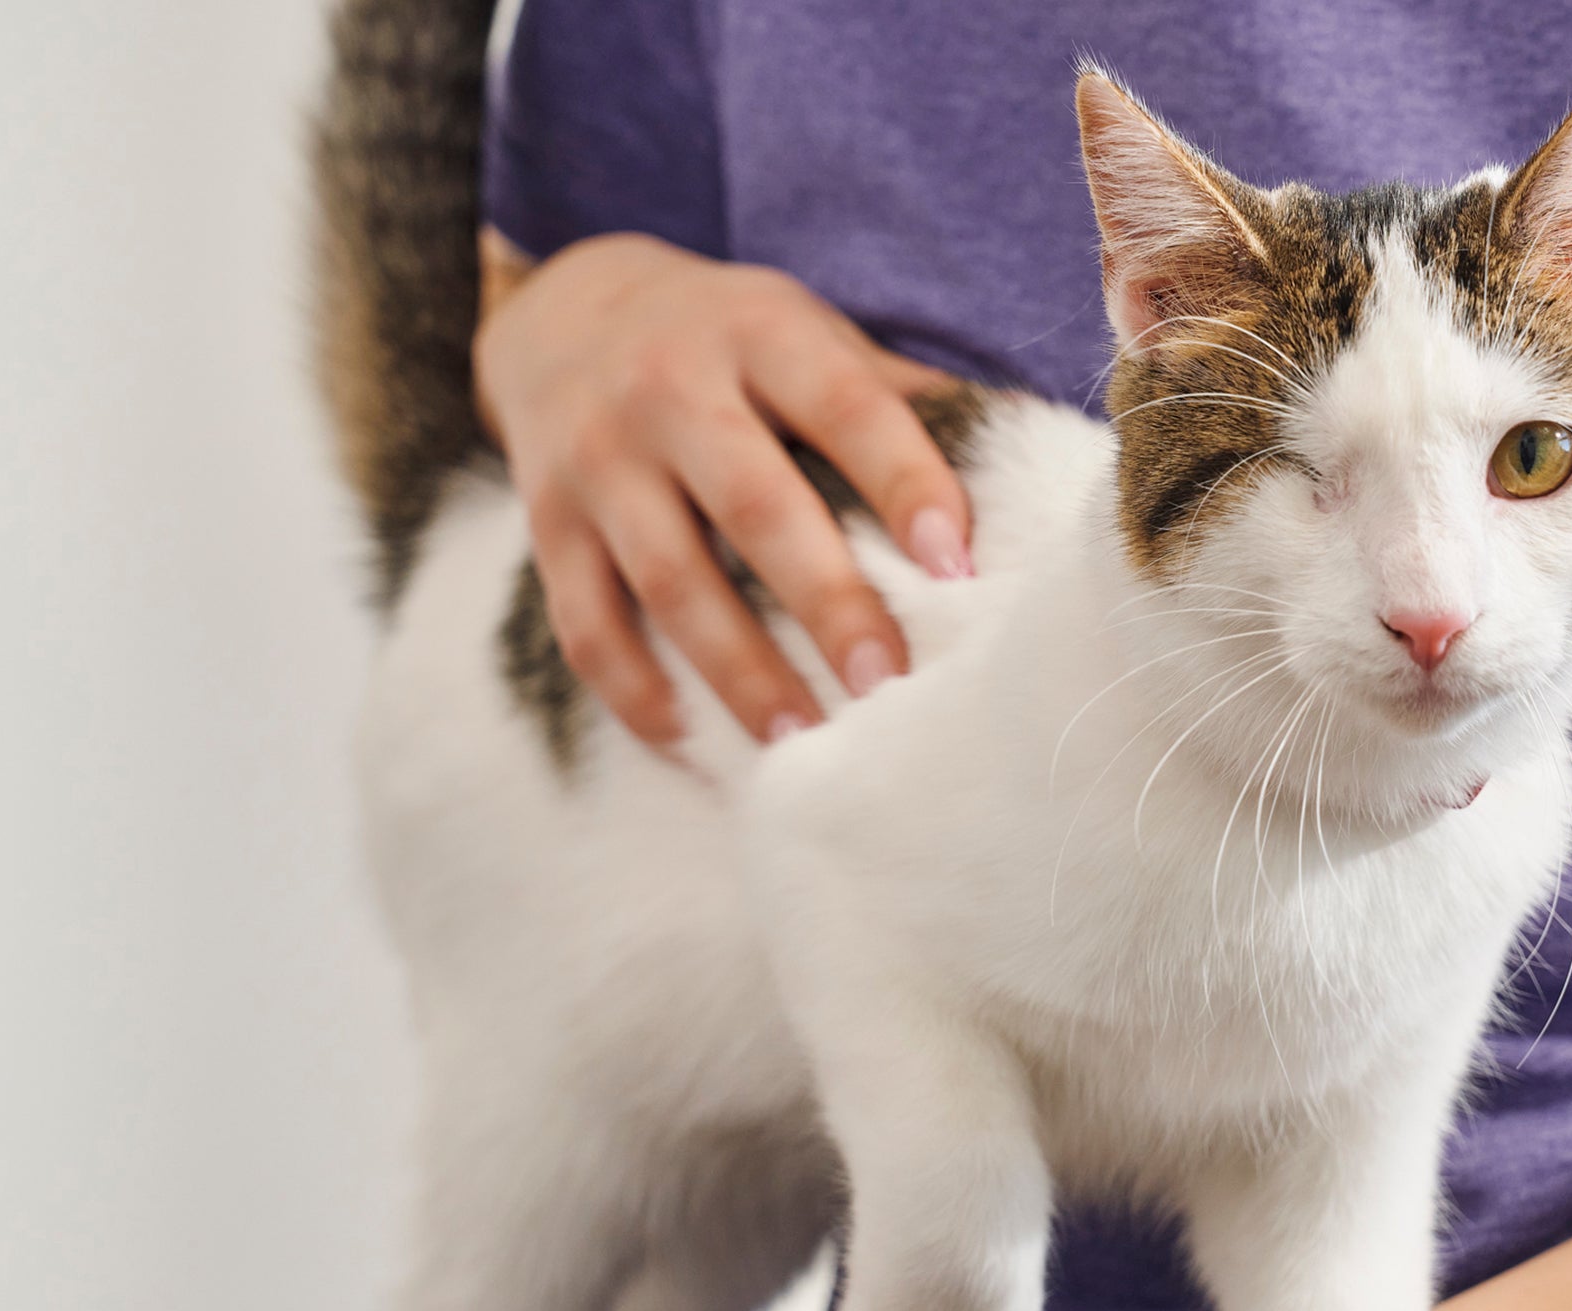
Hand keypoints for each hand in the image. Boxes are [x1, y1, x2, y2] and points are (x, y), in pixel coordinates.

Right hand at [475, 232, 973, 744]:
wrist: (567, 309)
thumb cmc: (730, 340)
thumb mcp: (805, 331)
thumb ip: (894, 394)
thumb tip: (1025, 458)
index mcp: (760, 333)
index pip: (844, 406)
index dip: (904, 480)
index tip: (956, 563)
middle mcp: (668, 388)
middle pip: (755, 504)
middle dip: (825, 599)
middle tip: (885, 679)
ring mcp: (597, 458)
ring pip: (667, 577)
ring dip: (736, 667)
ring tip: (798, 737)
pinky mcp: (547, 521)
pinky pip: (585, 620)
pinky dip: (635, 689)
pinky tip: (691, 740)